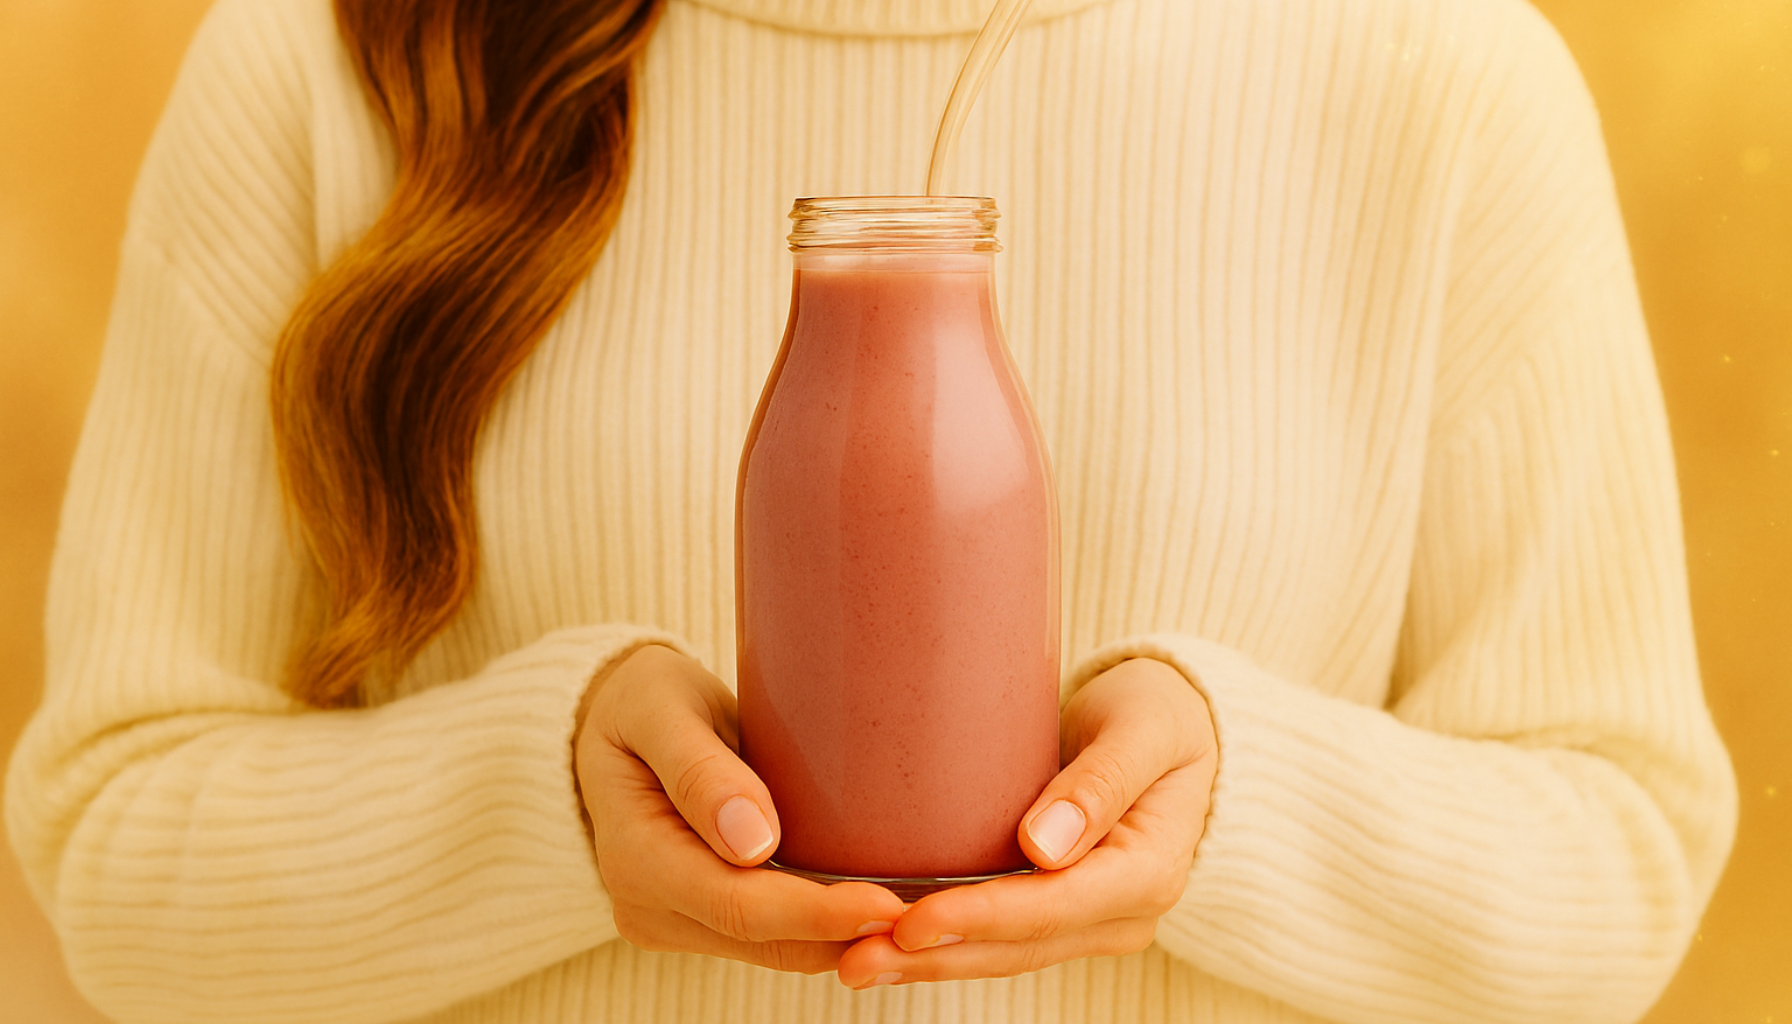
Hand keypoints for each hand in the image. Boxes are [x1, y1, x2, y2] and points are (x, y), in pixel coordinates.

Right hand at [574, 644, 904, 972]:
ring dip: (844, 939)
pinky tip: (880, 904)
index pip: (737, 905)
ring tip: (922, 914)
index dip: (815, 913)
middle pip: (764, 940)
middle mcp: (649, 905)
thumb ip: (699, 768)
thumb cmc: (641, 701)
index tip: (886, 904)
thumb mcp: (660, 708)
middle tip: (931, 914)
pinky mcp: (700, 917)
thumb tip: (753, 842)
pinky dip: (825, 926)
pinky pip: (771, 936)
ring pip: (774, 949)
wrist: (612, 722)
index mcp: (635, 856)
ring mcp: (673, 919)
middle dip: (846, 935)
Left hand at [834, 657, 1216, 987]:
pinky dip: (947, 945)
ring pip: (1004, 954)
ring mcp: (1095, 918)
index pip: (1052, 906)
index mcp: (1149, 869)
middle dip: (937, 956)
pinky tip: (890, 944)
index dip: (979, 918)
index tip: (911, 920)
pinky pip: (1001, 937)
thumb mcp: (1145, 728)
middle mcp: (1124, 910)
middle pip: (1019, 946)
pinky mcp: (1064, 910)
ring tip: (854, 962)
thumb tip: (1043, 846)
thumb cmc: (1161, 711)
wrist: (1180, 726)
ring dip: (931, 962)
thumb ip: (1102, 781)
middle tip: (855, 957)